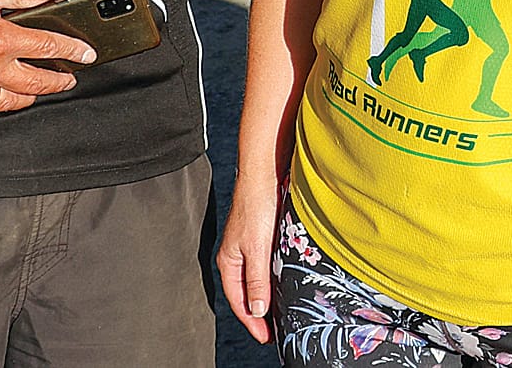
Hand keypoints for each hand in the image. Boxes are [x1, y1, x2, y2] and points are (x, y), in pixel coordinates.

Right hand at [217, 178, 279, 342]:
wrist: (264, 173)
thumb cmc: (257, 206)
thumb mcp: (258, 247)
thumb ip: (258, 279)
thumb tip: (257, 311)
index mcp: (229, 262)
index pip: (239, 301)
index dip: (253, 321)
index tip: (266, 337)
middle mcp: (236, 257)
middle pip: (246, 294)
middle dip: (258, 314)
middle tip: (274, 332)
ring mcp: (247, 247)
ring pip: (256, 280)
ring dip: (266, 298)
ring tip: (280, 315)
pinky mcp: (260, 237)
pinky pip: (264, 266)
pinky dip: (271, 280)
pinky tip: (282, 284)